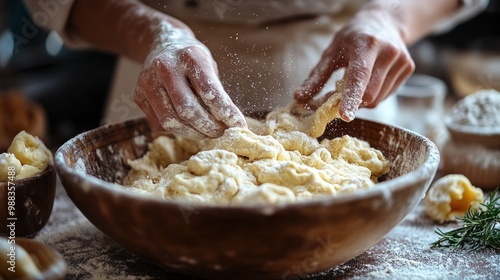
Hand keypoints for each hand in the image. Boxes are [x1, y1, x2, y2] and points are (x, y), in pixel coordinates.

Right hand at [133, 22, 246, 139]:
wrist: (162, 43)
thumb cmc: (192, 60)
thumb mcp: (209, 66)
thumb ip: (217, 93)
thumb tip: (231, 124)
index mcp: (189, 56)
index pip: (209, 91)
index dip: (225, 111)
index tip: (238, 125)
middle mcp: (165, 67)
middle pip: (187, 110)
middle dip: (208, 127)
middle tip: (221, 132)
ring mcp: (147, 81)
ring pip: (171, 121)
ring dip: (193, 133)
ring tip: (207, 133)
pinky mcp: (138, 95)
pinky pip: (159, 123)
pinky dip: (177, 130)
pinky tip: (188, 126)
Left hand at [294, 8, 414, 121]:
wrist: (385, 21)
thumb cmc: (353, 37)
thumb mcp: (331, 52)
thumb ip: (316, 78)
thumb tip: (299, 98)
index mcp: (366, 44)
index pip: (359, 77)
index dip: (351, 98)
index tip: (345, 115)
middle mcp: (388, 52)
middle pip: (369, 94)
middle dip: (350, 103)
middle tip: (335, 98)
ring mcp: (401, 61)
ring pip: (378, 99)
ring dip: (360, 101)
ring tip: (353, 85)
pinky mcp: (408, 69)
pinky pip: (386, 95)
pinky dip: (372, 96)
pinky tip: (368, 82)